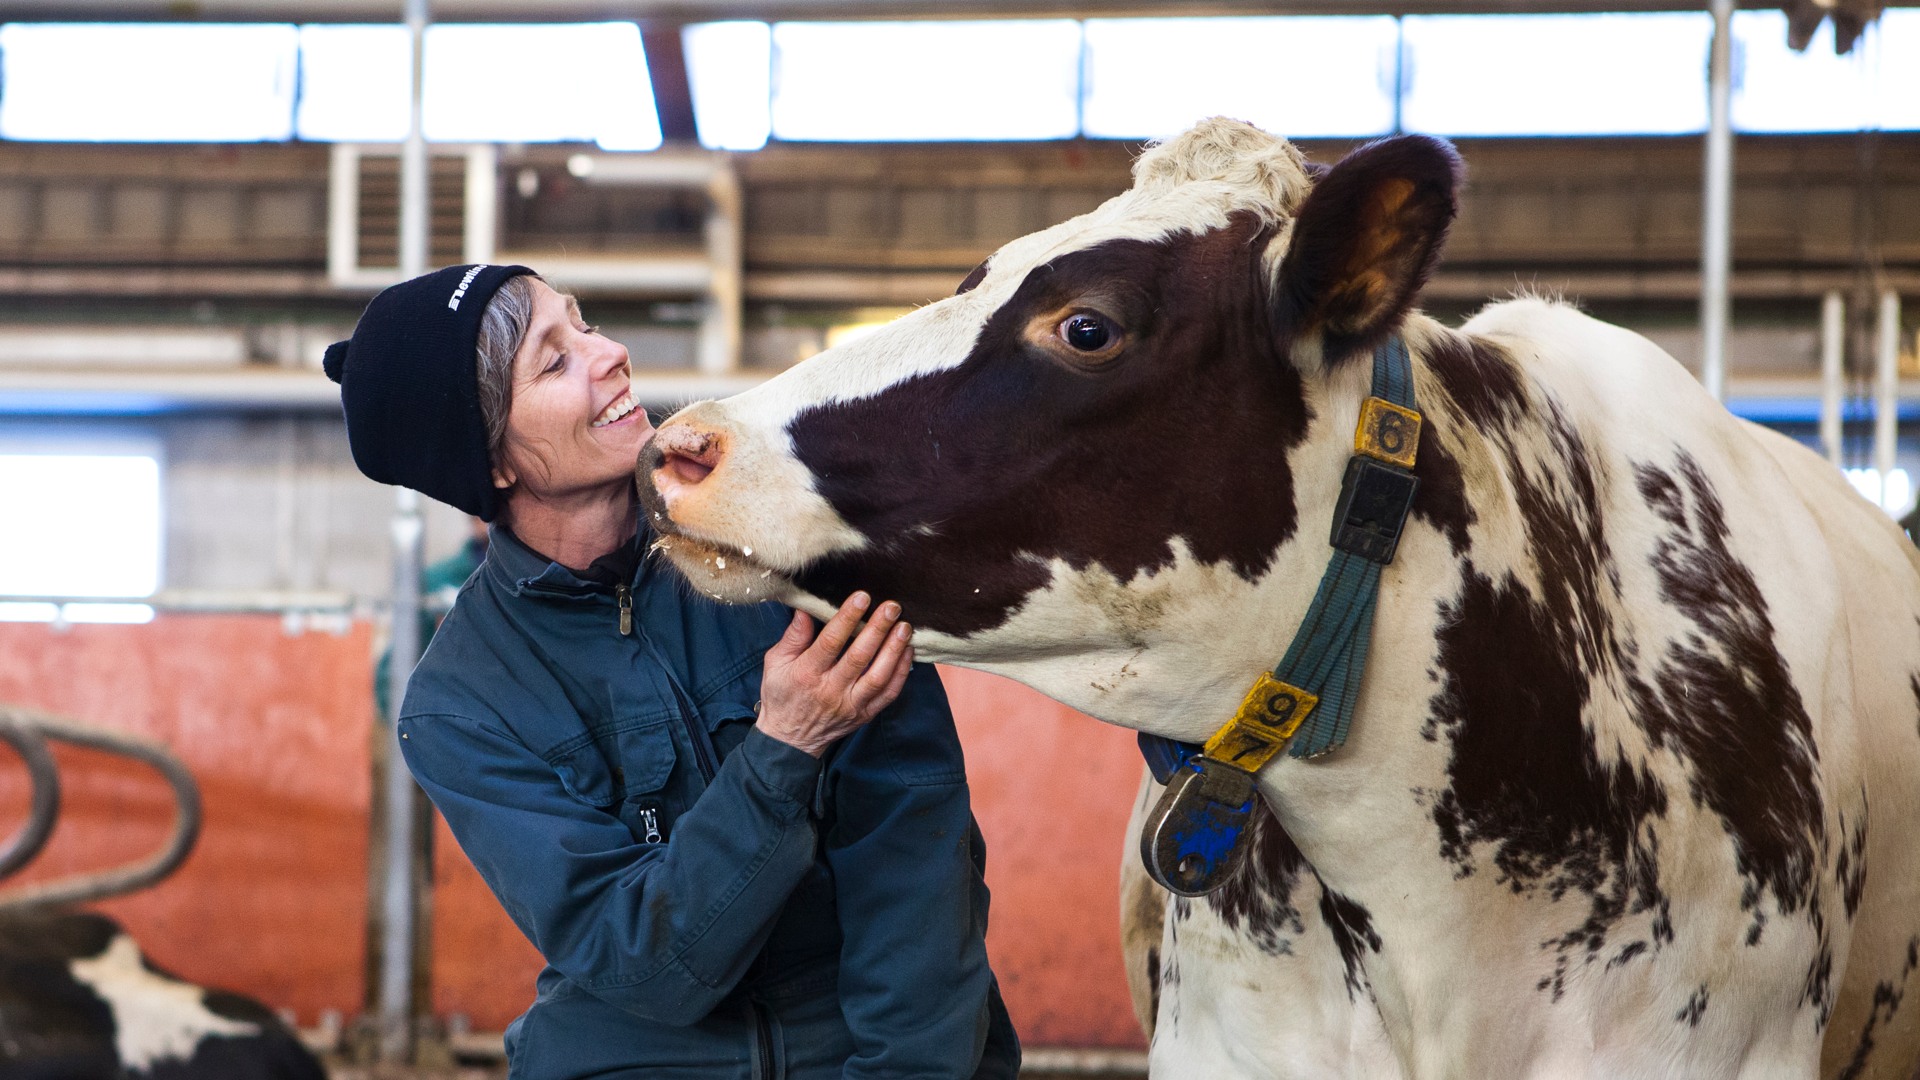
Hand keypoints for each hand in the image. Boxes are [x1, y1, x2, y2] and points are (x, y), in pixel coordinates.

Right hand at [756, 592, 914, 757]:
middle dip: (877, 629)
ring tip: (904, 626)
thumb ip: (792, 637)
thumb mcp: (776, 664)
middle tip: (892, 606)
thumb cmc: (782, 695)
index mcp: (806, 674)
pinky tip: (908, 651)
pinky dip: (902, 672)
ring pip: (878, 677)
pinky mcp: (865, 714)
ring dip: (894, 650)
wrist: (790, 741)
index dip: (847, 618)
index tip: (862, 597)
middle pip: (859, 657)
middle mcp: (831, 691)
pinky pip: (888, 694)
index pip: (830, 642)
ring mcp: (851, 705)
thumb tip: (805, 609)